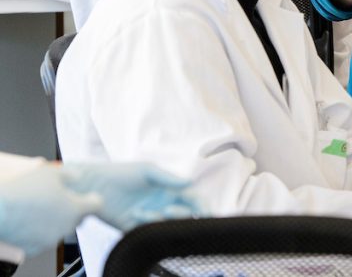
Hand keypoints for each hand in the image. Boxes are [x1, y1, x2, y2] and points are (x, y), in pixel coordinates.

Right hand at [0, 164, 101, 255]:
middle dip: (72, 209)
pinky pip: (43, 239)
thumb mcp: (52, 173)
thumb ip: (71, 174)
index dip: (92, 198)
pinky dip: (40, 231)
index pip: (96, 205)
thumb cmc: (23, 190)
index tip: (88, 195)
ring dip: (56, 220)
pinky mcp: (34, 248)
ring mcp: (50, 240)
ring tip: (40, 207)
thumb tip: (78, 177)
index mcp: (76, 209)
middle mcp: (66, 227)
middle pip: (78, 218)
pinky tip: (30, 220)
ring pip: (60, 229)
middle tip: (58, 199)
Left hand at [62, 162, 200, 230]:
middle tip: (169, 210)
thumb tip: (191, 182)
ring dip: (160, 219)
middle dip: (182, 215)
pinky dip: (147, 224)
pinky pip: (150, 232)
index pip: (194, 200)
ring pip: (168, 225)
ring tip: (142, 211)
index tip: (208, 214)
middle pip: (185, 215)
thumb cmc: (120, 173)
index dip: (204, 207)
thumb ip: (169, 178)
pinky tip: (135, 214)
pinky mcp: (135, 228)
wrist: (92, 185)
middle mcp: (163, 204)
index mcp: (170, 189)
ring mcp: (150, 216)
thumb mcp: (147, 170)